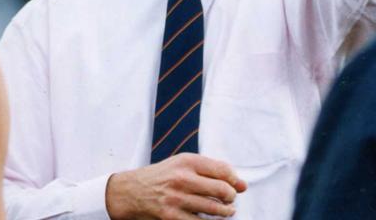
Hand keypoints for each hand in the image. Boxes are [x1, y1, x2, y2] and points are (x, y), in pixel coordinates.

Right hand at [105, 153, 246, 218]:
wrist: (133, 190)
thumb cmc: (163, 176)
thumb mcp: (184, 164)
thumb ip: (212, 170)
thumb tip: (242, 185)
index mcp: (187, 161)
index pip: (222, 170)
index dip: (235, 180)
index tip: (237, 186)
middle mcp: (182, 178)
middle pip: (222, 190)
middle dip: (231, 197)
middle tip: (230, 199)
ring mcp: (177, 198)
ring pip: (214, 209)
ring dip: (226, 212)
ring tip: (226, 211)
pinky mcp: (172, 217)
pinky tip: (210, 219)